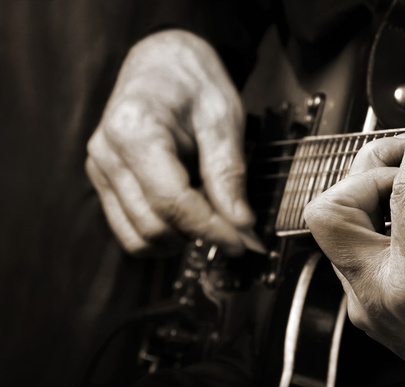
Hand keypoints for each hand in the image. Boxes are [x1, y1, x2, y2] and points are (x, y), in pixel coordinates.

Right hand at [86, 30, 263, 255]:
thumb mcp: (223, 119)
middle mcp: (106, 153)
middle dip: (199, 235)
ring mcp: (100, 169)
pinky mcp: (104, 182)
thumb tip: (241, 225)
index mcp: (134, 130)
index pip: (172, 202)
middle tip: (235, 228)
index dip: (211, 230)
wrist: (165, 62)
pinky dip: (163, 234)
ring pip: (138, 237)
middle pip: (153, 225)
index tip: (242, 243)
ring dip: (180, 239)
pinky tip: (188, 215)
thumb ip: (228, 173)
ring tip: (210, 215)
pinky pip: (130, 230)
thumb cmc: (194, 82)